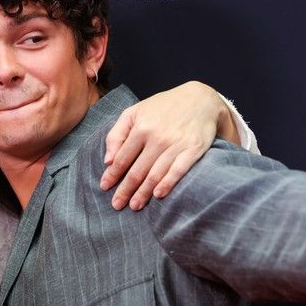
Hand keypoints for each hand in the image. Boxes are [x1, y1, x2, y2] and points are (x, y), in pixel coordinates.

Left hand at [101, 81, 237, 209]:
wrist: (200, 99)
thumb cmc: (163, 107)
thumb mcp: (135, 112)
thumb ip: (117, 133)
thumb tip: (108, 160)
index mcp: (141, 127)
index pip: (122, 157)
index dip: (112, 174)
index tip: (105, 187)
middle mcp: (158, 137)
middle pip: (137, 170)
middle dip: (125, 190)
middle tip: (117, 205)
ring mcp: (176, 144)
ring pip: (155, 174)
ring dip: (143, 192)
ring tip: (134, 205)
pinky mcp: (193, 149)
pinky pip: (178, 170)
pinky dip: (168, 183)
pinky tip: (158, 194)